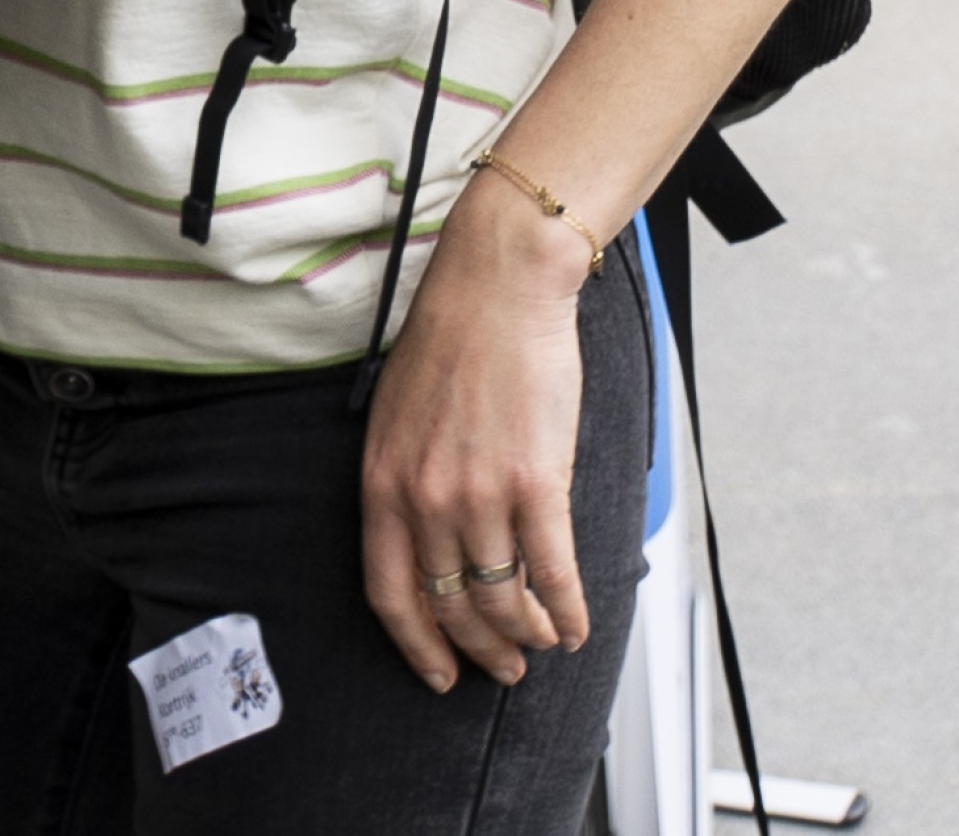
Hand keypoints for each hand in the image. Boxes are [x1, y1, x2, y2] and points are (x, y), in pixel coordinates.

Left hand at [359, 172, 596, 690]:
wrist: (498, 286)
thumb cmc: (450, 338)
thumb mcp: (393, 416)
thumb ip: (402, 482)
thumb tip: (423, 544)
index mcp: (381, 484)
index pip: (389, 595)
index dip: (417, 646)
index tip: (438, 673)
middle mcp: (424, 500)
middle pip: (450, 609)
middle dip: (480, 650)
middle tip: (502, 669)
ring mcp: (480, 495)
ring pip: (504, 599)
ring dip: (527, 635)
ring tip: (543, 643)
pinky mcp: (536, 483)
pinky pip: (553, 571)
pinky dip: (569, 609)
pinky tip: (576, 625)